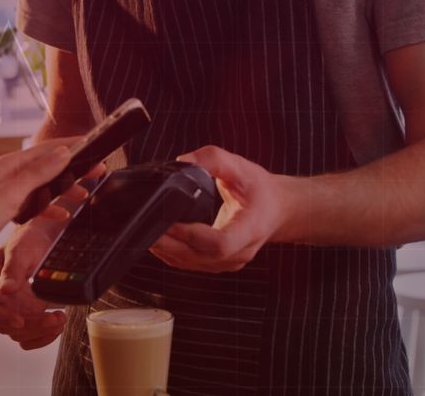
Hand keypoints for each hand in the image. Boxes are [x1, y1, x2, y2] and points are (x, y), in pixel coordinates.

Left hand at [0, 138, 106, 267]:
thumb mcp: (10, 193)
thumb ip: (38, 173)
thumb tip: (63, 153)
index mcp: (11, 165)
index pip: (48, 148)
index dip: (73, 145)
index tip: (94, 142)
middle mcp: (11, 175)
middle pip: (49, 165)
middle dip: (74, 167)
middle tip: (98, 170)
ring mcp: (9, 192)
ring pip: (44, 186)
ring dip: (64, 188)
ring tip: (85, 192)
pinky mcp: (7, 209)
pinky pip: (35, 204)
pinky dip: (49, 208)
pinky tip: (61, 215)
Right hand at [0, 222, 67, 349]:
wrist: (43, 240)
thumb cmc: (27, 239)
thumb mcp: (19, 249)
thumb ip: (12, 269)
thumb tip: (5, 290)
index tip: (20, 320)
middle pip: (3, 325)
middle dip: (30, 326)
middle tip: (54, 317)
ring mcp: (8, 308)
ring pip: (18, 334)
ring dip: (40, 332)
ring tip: (60, 318)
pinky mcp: (23, 315)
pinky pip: (28, 336)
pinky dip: (43, 336)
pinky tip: (56, 325)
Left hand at [150, 145, 298, 272]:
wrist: (278, 209)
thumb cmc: (259, 189)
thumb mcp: (241, 167)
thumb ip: (214, 159)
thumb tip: (183, 161)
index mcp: (251, 229)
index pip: (220, 243)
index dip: (191, 235)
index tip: (170, 221)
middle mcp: (241, 251)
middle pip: (200, 256)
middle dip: (170, 243)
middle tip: (146, 226)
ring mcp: (229, 262)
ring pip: (192, 264)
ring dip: (167, 250)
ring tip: (146, 232)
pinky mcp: (218, 264)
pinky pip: (191, 264)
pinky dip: (172, 254)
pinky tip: (158, 240)